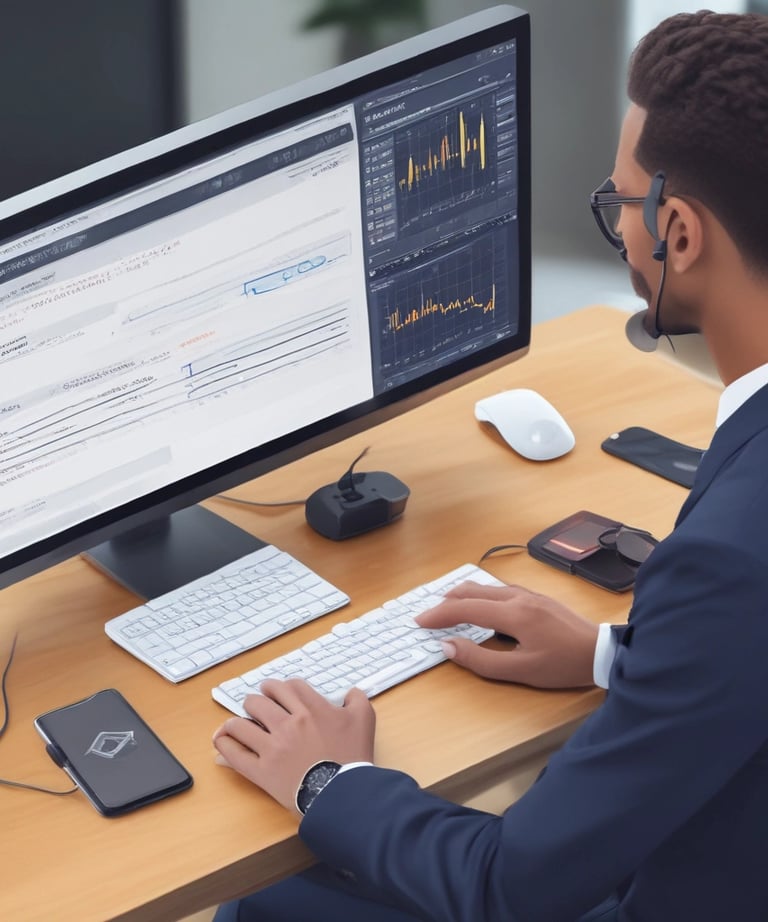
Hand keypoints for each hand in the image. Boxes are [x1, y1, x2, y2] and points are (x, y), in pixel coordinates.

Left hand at [212, 678, 375, 814]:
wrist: (343, 793)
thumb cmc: (353, 757)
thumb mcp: (364, 720)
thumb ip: (357, 699)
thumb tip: (349, 692)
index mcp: (311, 708)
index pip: (289, 686)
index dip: (283, 688)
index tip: (281, 694)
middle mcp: (289, 722)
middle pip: (261, 698)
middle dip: (259, 699)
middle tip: (259, 705)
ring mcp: (273, 746)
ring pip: (242, 722)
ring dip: (238, 719)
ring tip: (238, 722)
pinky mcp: (262, 770)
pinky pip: (235, 754)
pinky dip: (225, 744)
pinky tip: (221, 740)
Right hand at [416, 580, 598, 687]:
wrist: (602, 652)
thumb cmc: (563, 665)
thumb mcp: (520, 671)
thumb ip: (481, 660)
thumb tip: (448, 646)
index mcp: (512, 614)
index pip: (465, 608)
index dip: (439, 614)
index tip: (420, 621)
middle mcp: (519, 597)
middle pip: (473, 590)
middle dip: (447, 601)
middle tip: (430, 614)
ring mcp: (530, 595)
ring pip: (487, 587)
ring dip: (464, 595)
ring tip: (449, 605)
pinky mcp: (538, 598)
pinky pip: (501, 589)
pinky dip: (482, 594)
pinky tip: (483, 602)